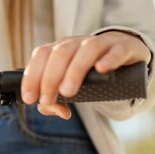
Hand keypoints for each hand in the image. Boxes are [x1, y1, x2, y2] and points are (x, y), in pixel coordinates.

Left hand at [21, 31, 151, 118]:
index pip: (41, 55)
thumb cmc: (89, 72)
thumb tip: (56, 111)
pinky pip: (117, 50)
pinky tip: (101, 69)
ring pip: (86, 50)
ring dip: (74, 71)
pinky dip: (109, 59)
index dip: (32, 76)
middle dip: (50, 78)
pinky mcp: (124, 48)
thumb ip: (56, 99)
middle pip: (60, 53)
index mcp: (61, 49)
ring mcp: (102, 43)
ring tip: (68, 92)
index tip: (29, 98)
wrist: (124, 53)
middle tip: (47, 100)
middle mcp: (78, 43)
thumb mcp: (70, 84)